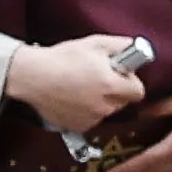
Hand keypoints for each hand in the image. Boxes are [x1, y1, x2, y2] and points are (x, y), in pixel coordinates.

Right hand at [6, 33, 146, 135]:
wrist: (32, 76)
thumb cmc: (63, 58)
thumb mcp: (95, 43)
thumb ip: (122, 46)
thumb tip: (138, 50)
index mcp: (111, 85)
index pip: (138, 92)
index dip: (130, 82)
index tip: (121, 75)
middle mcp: (104, 106)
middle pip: (122, 102)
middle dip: (115, 91)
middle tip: (98, 78)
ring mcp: (91, 119)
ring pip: (106, 111)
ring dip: (100, 102)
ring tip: (81, 87)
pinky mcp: (77, 127)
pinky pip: (90, 119)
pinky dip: (85, 111)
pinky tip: (72, 97)